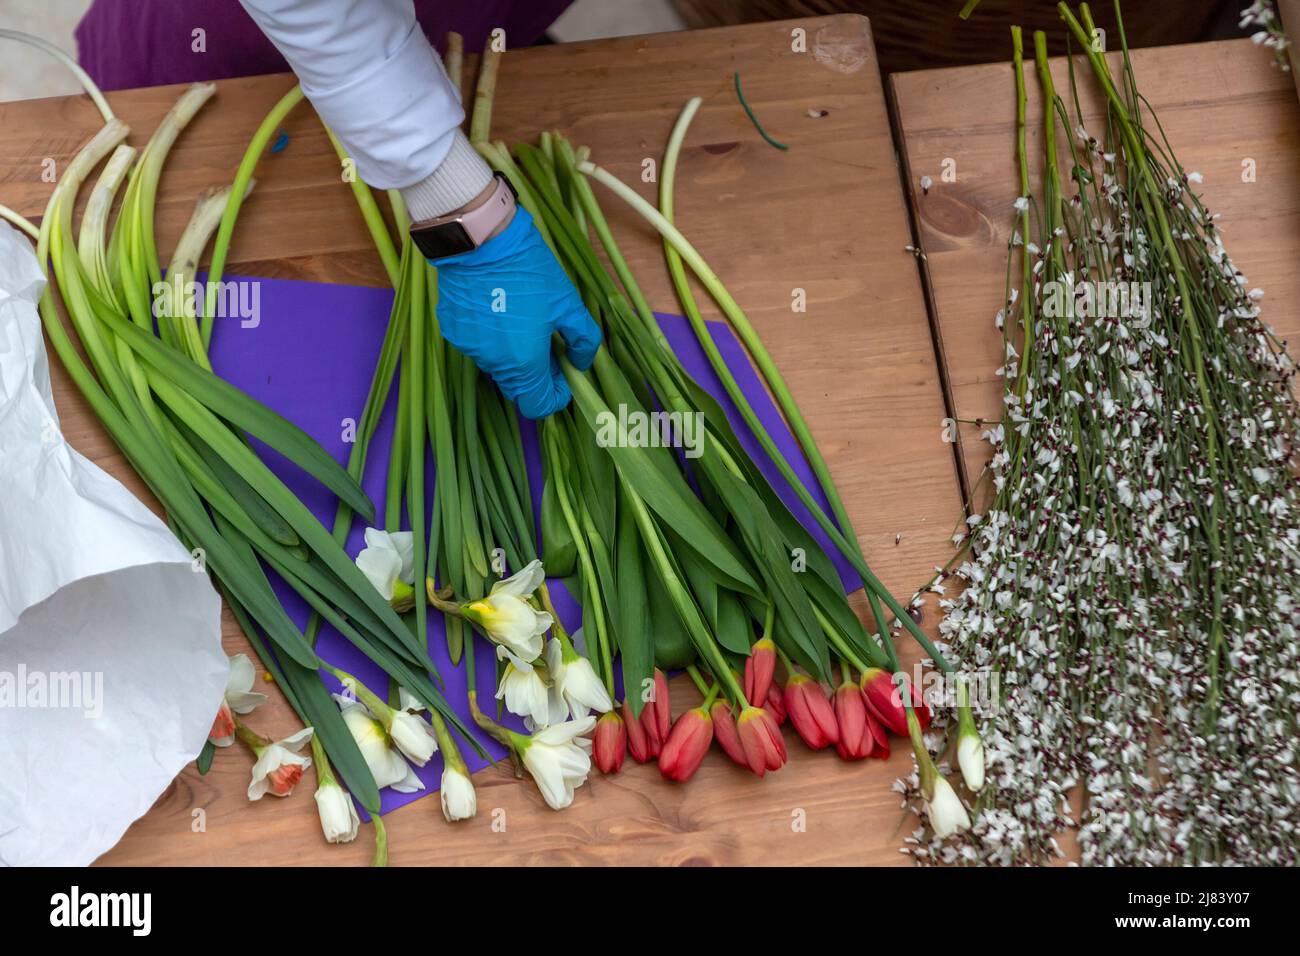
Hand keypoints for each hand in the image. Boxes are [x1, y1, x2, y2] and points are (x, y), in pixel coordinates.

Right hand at [432, 204, 600, 418]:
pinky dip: (492, 338)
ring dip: (513, 356)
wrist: (481, 240)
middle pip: (518, 388)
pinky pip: (478, 346)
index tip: (563, 374)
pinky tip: (498, 310)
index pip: (538, 405)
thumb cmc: (530, 272)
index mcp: (523, 362)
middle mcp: (493, 363)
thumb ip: (583, 340)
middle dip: (536, 375)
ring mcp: (469, 348)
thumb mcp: (568, 303)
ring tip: (522, 323)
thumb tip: (581, 361)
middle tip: (548, 345)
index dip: (555, 396)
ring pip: (497, 367)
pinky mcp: (453, 330)